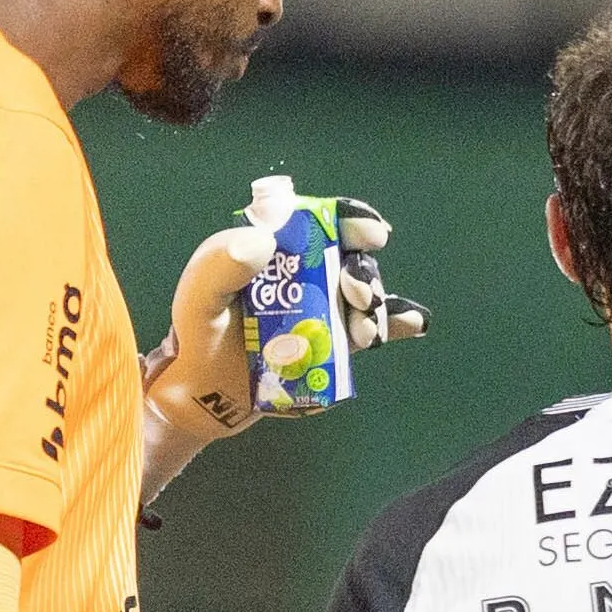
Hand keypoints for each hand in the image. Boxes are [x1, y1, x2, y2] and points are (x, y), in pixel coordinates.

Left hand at [144, 192, 419, 447]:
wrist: (210, 391)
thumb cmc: (200, 335)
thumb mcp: (197, 298)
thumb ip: (218, 266)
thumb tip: (264, 240)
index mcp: (274, 252)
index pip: (317, 224)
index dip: (348, 220)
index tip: (368, 233)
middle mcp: (305, 275)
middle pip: (349, 261)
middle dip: (364, 274)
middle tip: (359, 296)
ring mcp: (324, 308)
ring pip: (363, 296)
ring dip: (374, 309)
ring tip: (364, 334)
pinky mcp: (336, 341)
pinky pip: (373, 327)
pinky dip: (397, 322)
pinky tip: (413, 322)